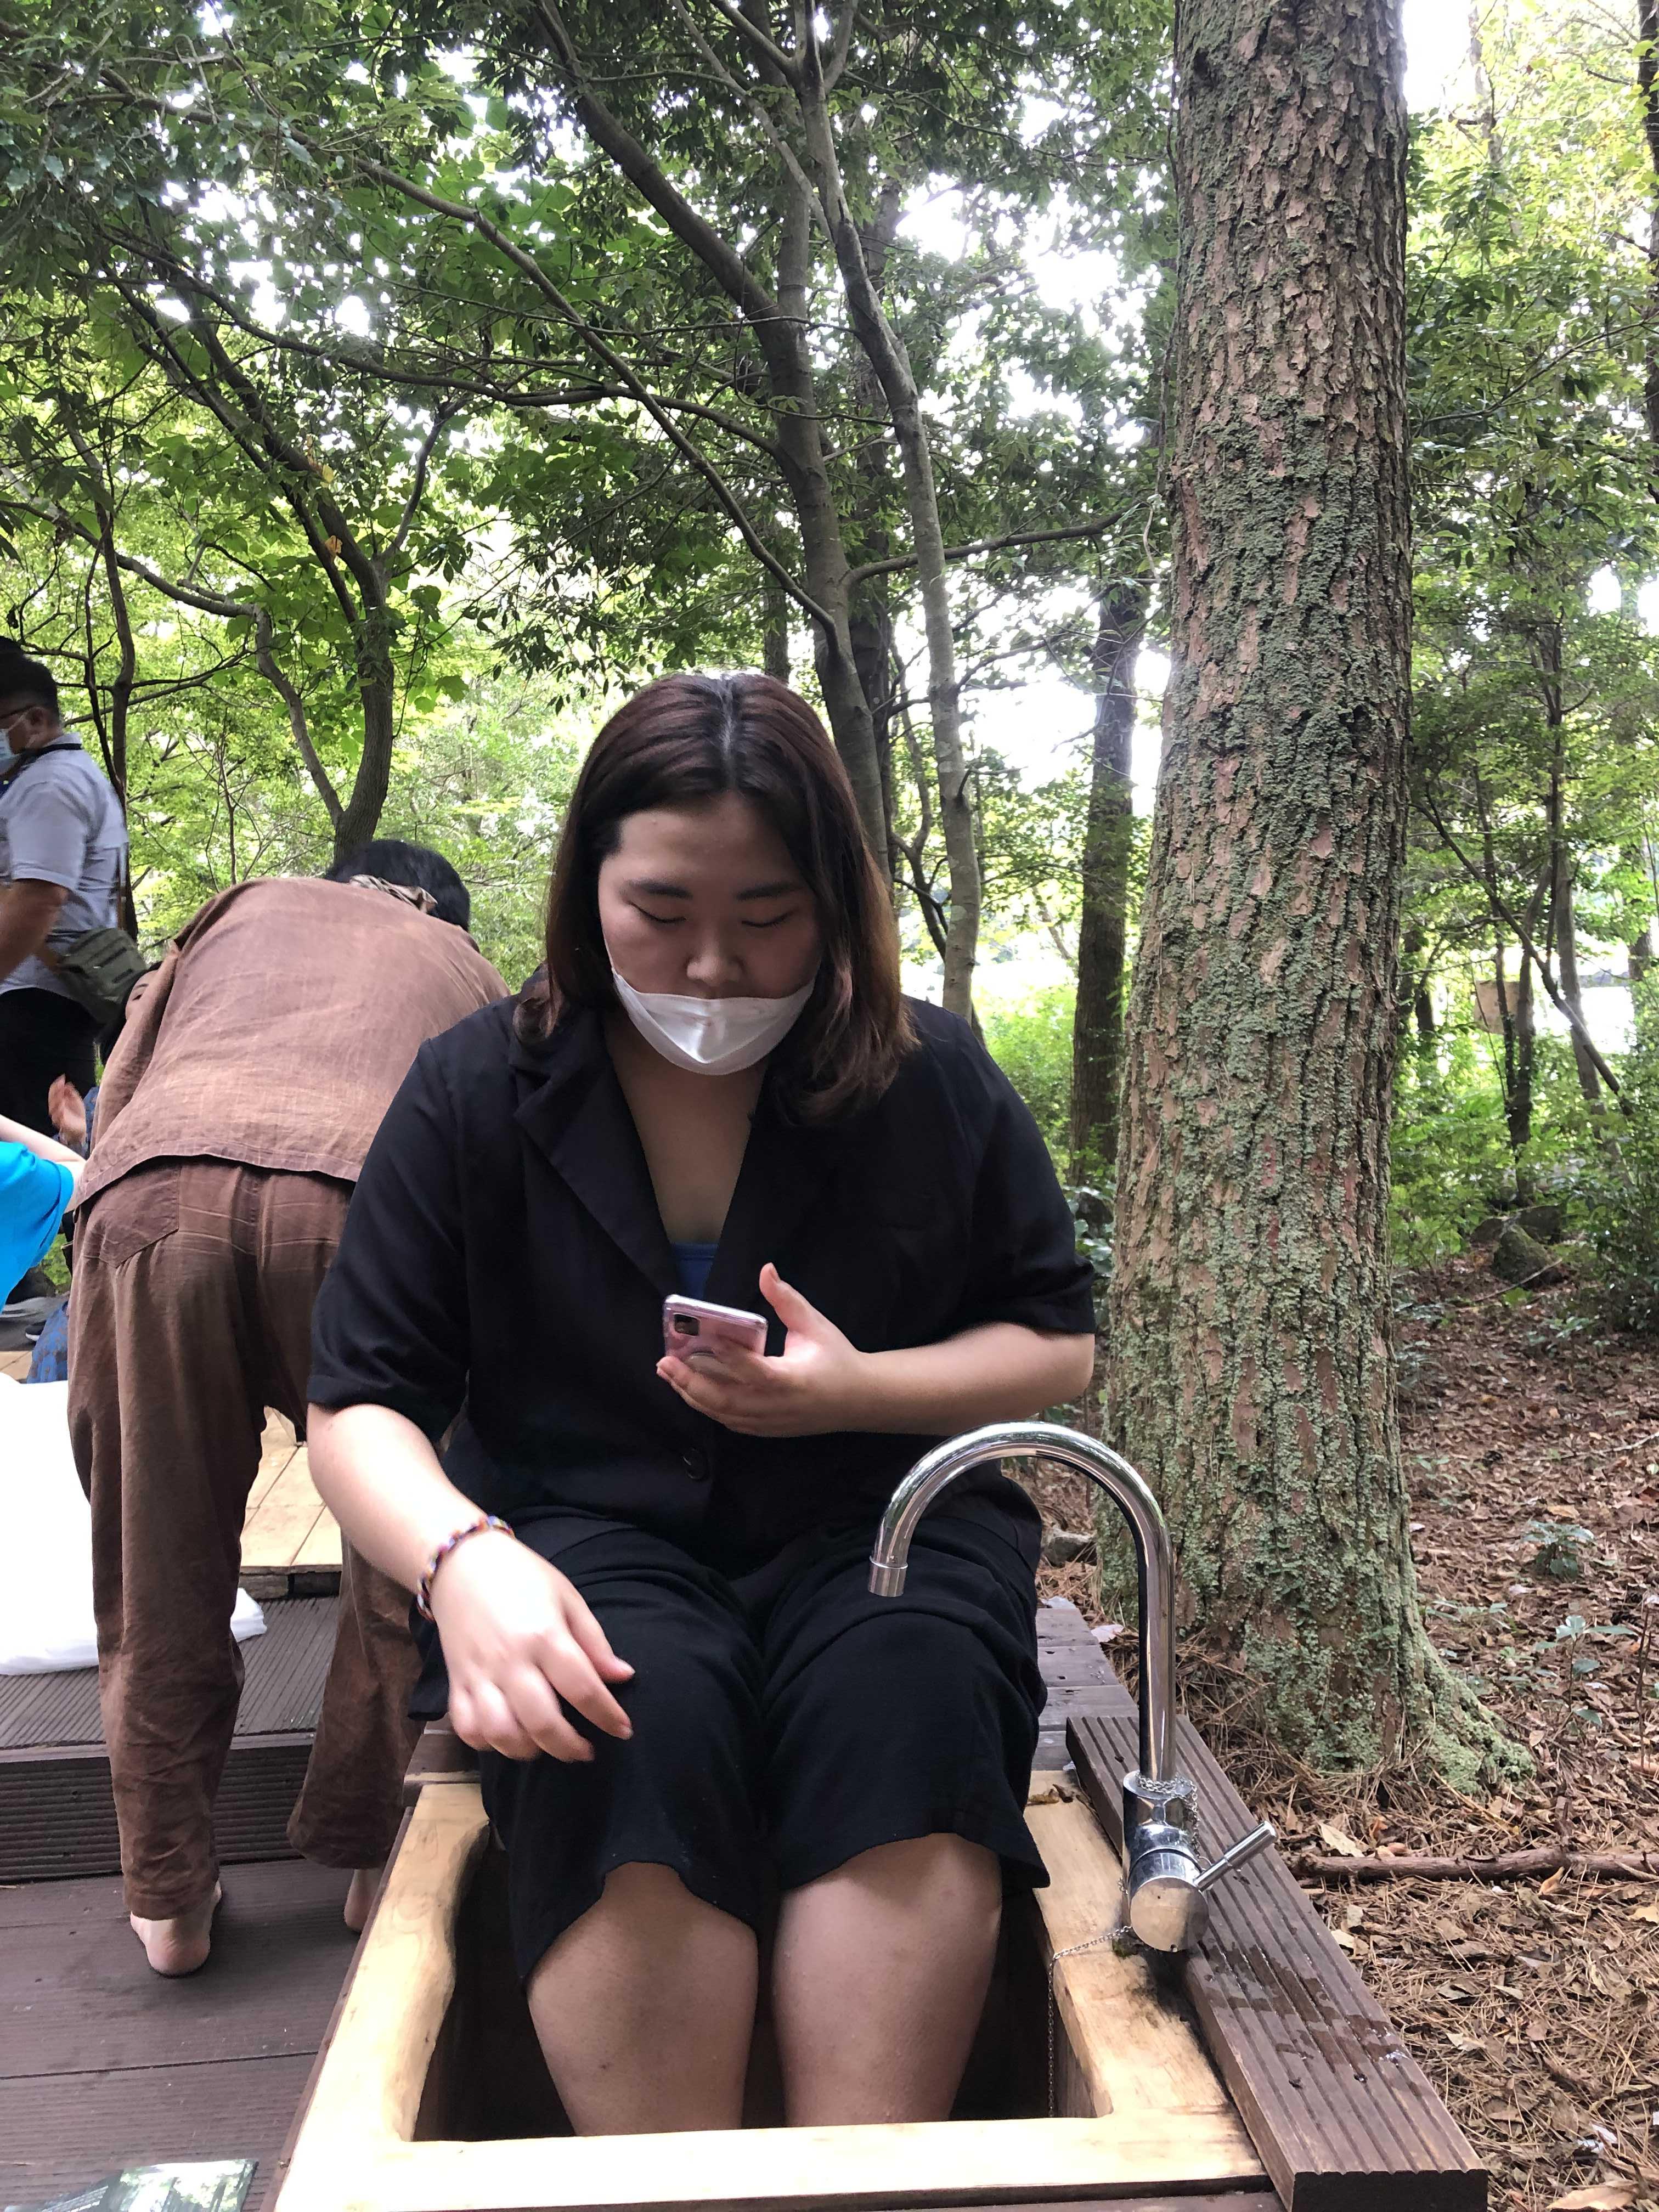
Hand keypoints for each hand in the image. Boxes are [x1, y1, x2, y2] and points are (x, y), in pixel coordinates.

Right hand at [48, 1076, 85, 1150]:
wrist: (81, 1127)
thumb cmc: (77, 1113)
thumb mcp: (76, 1100)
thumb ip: (71, 1093)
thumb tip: (67, 1084)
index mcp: (58, 1102)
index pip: (54, 1092)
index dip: (57, 1085)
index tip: (61, 1078)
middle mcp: (56, 1109)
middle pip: (52, 1099)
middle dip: (55, 1091)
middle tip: (60, 1084)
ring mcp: (58, 1117)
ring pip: (53, 1109)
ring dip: (56, 1101)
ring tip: (61, 1095)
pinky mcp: (62, 1125)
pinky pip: (59, 1119)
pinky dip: (59, 1113)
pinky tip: (62, 1107)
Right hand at [429, 1529, 634, 1763]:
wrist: (462, 1562)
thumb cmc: (523, 1576)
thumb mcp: (567, 1597)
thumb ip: (594, 1642)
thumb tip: (623, 1677)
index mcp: (544, 1635)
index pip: (582, 1688)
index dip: (607, 1716)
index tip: (623, 1730)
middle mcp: (511, 1661)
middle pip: (542, 1722)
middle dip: (570, 1747)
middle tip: (586, 1751)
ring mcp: (479, 1675)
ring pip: (502, 1733)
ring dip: (528, 1751)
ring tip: (546, 1746)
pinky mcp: (455, 1682)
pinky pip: (468, 1727)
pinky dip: (486, 1743)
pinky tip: (506, 1737)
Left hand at [656, 1262, 875, 1436]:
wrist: (859, 1400)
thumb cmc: (837, 1359)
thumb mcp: (815, 1325)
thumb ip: (787, 1300)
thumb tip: (766, 1270)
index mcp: (792, 1380)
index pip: (754, 1370)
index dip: (729, 1356)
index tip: (706, 1337)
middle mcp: (776, 1406)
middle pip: (725, 1401)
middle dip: (691, 1382)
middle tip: (665, 1362)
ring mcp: (769, 1422)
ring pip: (722, 1414)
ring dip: (692, 1395)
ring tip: (668, 1374)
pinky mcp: (766, 1430)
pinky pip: (730, 1422)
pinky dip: (708, 1407)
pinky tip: (690, 1390)